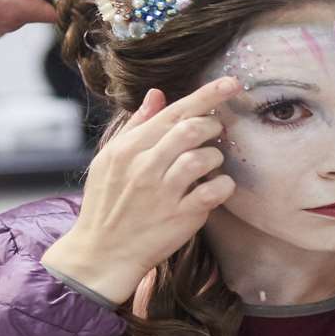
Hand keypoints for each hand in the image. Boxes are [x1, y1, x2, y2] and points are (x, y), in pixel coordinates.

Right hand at [40, 79, 242, 304]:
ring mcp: (164, 193)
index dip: (207, 95)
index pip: (174, 112)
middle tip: (213, 133)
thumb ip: (137, 126)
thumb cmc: (109, 202)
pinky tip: (217, 187)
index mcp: (129, 149)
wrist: (102, 252)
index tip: (232, 83)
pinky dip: (223, 185)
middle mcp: (145, 167)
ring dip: (216, 157)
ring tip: (209, 164)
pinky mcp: (181, 217)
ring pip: (204, 157)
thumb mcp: (110, 159)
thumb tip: (157, 94)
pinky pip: (214, 191)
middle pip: (192, 129)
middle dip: (212, 126)